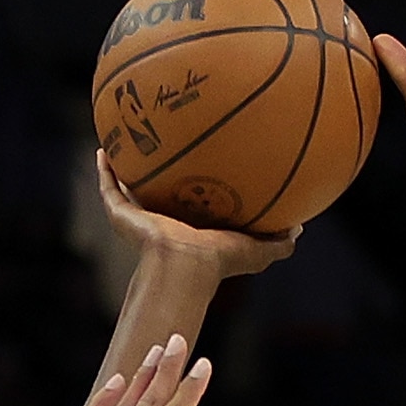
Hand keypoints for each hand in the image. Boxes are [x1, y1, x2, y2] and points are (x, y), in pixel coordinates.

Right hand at [97, 152, 303, 278]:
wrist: (186, 264)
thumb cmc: (220, 260)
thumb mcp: (260, 249)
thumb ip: (280, 241)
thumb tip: (301, 226)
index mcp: (191, 230)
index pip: (189, 205)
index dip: (192, 184)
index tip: (197, 161)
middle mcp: (163, 222)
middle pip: (155, 193)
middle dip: (155, 173)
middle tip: (158, 142)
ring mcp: (139, 219)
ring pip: (126, 189)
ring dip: (122, 168)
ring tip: (121, 140)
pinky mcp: (121, 217)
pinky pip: (109, 188)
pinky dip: (104, 170)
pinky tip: (103, 148)